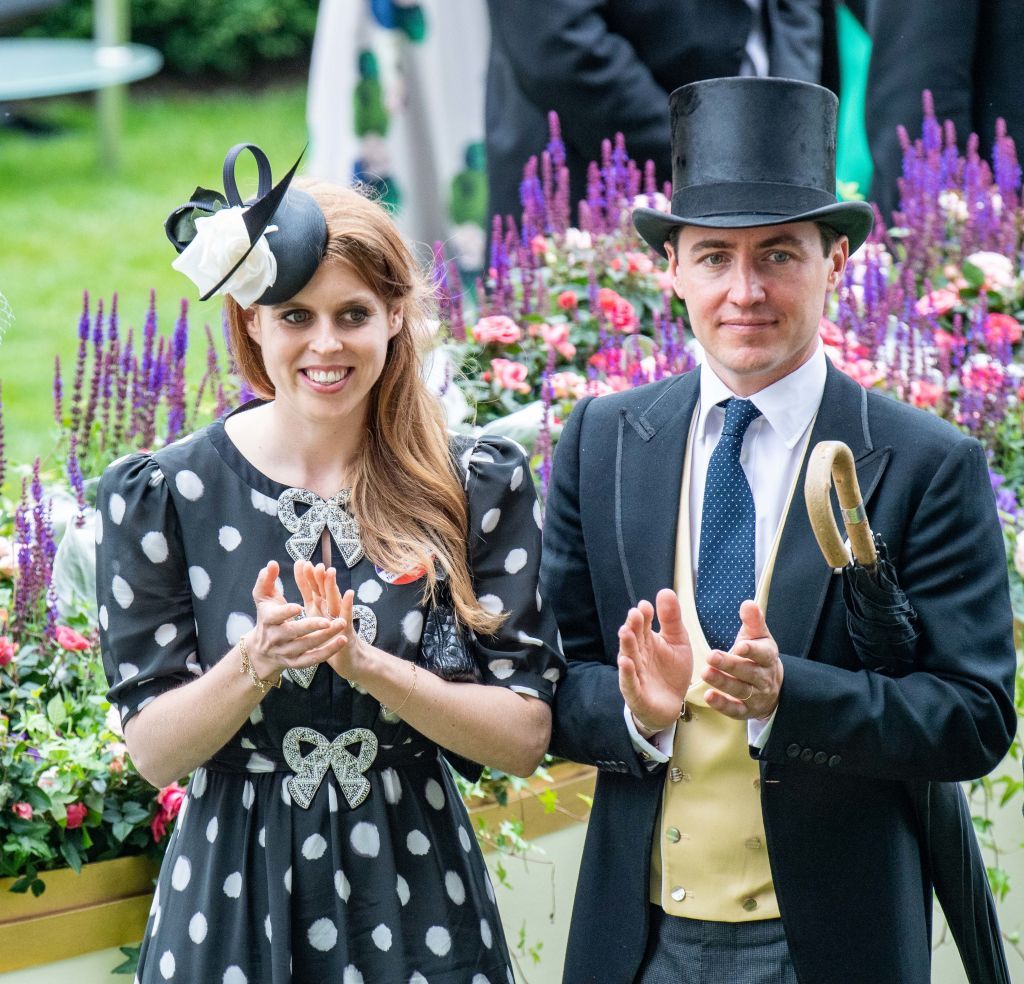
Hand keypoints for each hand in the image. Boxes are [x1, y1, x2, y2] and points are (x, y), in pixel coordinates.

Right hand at [245, 560, 347, 681]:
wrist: (261, 650)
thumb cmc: (267, 615)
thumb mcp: (264, 598)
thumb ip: (267, 580)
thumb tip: (271, 564)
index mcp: (268, 620)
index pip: (275, 616)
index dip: (285, 612)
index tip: (298, 606)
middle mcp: (275, 638)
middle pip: (293, 633)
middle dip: (311, 627)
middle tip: (328, 620)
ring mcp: (286, 652)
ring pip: (305, 647)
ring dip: (325, 637)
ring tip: (341, 625)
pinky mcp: (296, 662)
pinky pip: (312, 659)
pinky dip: (327, 651)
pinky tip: (341, 640)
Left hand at [294, 561, 368, 681]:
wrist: (348, 658)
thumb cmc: (330, 638)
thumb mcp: (316, 618)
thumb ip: (310, 599)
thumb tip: (302, 580)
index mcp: (320, 607)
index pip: (312, 588)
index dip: (307, 577)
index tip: (301, 563)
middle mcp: (331, 609)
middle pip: (323, 590)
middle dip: (319, 576)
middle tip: (315, 562)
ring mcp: (340, 618)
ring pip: (335, 599)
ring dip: (333, 585)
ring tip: (330, 571)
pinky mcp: (347, 630)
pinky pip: (347, 616)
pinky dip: (348, 604)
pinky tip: (350, 593)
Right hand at [617, 589, 692, 733]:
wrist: (672, 705)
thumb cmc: (671, 671)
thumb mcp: (678, 642)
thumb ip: (671, 619)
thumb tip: (665, 591)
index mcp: (646, 641)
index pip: (642, 625)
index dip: (643, 616)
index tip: (646, 606)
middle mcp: (637, 655)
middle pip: (633, 638)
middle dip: (633, 626)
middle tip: (635, 614)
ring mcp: (634, 673)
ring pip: (628, 657)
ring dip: (626, 645)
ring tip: (626, 632)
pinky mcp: (636, 693)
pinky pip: (629, 682)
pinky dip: (626, 673)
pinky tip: (625, 662)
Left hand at [703, 600, 782, 720]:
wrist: (771, 687)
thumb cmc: (758, 655)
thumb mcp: (758, 636)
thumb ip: (752, 621)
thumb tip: (748, 603)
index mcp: (767, 657)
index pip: (762, 654)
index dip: (752, 650)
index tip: (739, 646)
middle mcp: (763, 677)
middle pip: (748, 672)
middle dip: (730, 665)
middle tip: (711, 656)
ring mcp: (756, 695)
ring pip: (740, 690)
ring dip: (722, 682)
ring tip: (705, 673)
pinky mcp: (746, 710)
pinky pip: (735, 710)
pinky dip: (722, 704)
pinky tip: (708, 696)